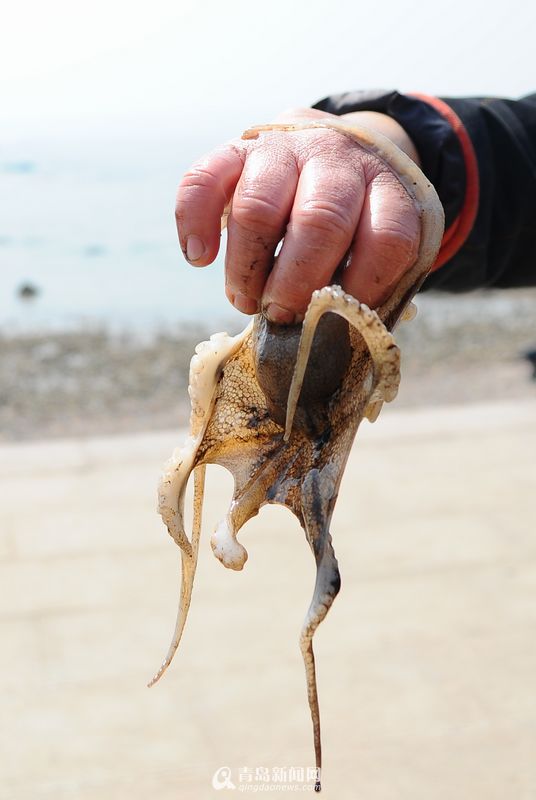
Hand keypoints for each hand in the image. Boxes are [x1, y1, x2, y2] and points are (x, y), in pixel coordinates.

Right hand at [176, 108, 421, 321]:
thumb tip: (333, 341)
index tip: (340, 320)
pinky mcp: (237, 148)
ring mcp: (284, 150)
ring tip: (246, 301)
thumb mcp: (374, 242)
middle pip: (319, 220)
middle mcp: (337, 160)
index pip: (387, 237)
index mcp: (386, 188)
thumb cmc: (354, 220)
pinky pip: (204, 179)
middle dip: (296, 283)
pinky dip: (194, 221)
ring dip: (246, 267)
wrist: (332, 146)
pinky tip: (200, 257)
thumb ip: (362, 283)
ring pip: (258, 206)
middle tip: (281, 316)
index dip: (364, 287)